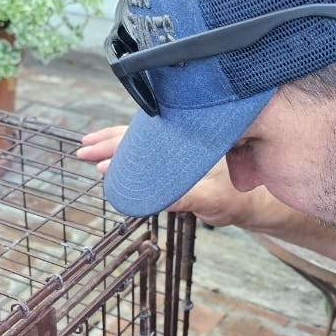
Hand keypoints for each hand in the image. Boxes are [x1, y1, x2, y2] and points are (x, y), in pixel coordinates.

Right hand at [76, 125, 279, 229]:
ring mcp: (177, 146)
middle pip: (138, 135)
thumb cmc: (237, 199)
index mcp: (188, 140)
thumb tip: (158, 196)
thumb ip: (186, 197)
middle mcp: (181, 138)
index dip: (120, 147)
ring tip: (88, 148)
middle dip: (108, 142)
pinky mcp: (177, 155)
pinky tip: (113, 157)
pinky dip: (127, 149)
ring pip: (140, 139)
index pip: (146, 140)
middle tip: (82, 151)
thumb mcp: (212, 200)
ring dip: (113, 143)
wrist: (253, 200)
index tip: (98, 156)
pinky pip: (148, 147)